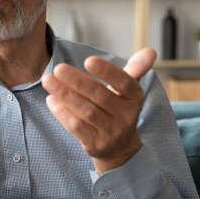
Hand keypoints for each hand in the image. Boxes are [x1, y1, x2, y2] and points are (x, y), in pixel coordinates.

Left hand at [42, 48, 156, 173]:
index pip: (123, 82)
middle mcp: (126, 115)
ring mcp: (111, 132)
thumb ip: (135, 68)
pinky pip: (77, 127)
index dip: (107, 71)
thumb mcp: (128, 90)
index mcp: (134, 97)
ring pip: (86, 111)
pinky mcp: (96, 144)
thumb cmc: (118, 108)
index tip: (88, 60)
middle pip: (100, 96)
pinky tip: (51, 100)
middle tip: (58, 68)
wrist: (119, 147)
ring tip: (48, 81)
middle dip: (77, 81)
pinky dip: (62, 113)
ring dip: (65, 95)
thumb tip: (151, 51)